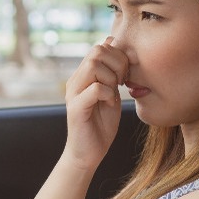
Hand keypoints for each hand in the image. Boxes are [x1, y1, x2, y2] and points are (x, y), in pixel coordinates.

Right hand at [63, 37, 128, 170]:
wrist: (88, 154)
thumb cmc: (101, 124)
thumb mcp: (111, 92)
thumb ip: (112, 73)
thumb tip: (112, 44)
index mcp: (83, 75)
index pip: (100, 47)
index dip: (119, 57)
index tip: (125, 76)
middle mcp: (75, 80)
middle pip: (97, 52)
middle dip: (117, 64)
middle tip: (122, 82)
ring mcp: (73, 93)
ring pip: (94, 65)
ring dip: (112, 78)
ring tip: (115, 92)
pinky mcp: (75, 108)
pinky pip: (95, 89)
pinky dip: (108, 94)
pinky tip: (111, 104)